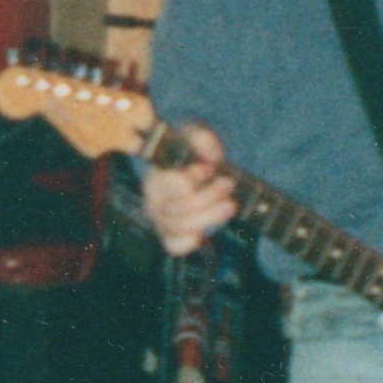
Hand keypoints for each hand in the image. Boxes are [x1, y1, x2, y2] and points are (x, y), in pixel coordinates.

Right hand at [139, 122, 237, 258]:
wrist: (187, 171)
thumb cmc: (189, 153)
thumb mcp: (195, 135)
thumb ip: (203, 139)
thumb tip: (212, 156)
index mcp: (155, 177)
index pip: (173, 183)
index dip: (195, 177)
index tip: (210, 168)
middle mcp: (153, 201)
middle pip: (181, 208)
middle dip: (210, 197)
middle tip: (229, 184)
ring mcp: (160, 221)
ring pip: (181, 228)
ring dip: (210, 217)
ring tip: (230, 205)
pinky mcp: (169, 237)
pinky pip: (175, 247)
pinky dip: (189, 242)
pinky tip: (203, 233)